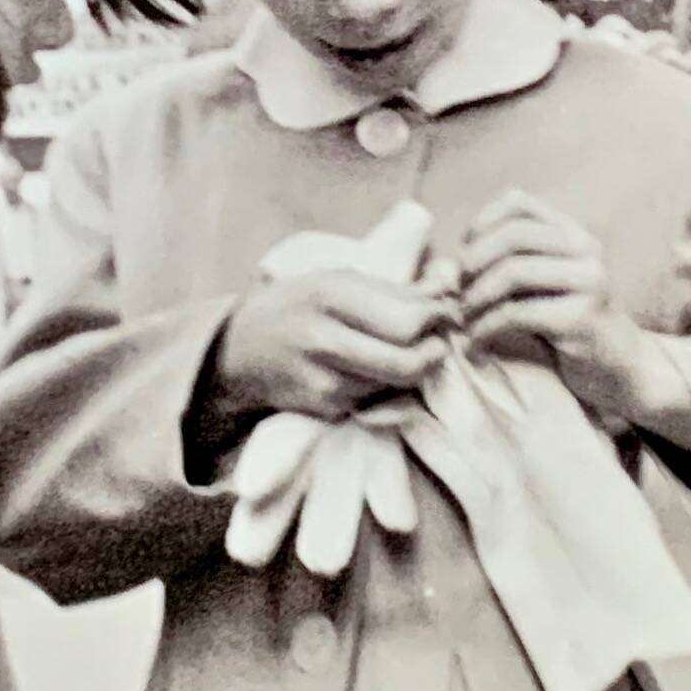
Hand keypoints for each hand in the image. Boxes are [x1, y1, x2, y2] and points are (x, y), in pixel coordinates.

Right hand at [211, 267, 457, 423]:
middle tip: (439, 344)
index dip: (439, 320)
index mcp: (330, 294)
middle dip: (434, 355)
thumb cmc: (300, 305)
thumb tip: (452, 285)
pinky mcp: (320, 410)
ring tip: (404, 352)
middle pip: (407, 363)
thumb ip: (398, 289)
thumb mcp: (340, 281)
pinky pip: (374, 402)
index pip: (407, 319)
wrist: (238, 347)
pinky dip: (386, 389)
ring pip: (395, 386)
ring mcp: (319, 380)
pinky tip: (373, 372)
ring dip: (412, 373)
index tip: (449, 315)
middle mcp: (322, 339)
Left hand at [456, 190, 661, 424]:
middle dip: (472, 262)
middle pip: (512, 235)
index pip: (519, 203)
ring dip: (475, 297)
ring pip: (513, 271)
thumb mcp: (544, 285)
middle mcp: (585, 249)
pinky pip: (516, 313)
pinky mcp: (580, 318)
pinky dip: (484, 329)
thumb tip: (451, 262)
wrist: (619, 370)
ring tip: (463, 319)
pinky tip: (475, 345)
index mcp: (573, 234)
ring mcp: (587, 282)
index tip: (464, 258)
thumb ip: (513, 262)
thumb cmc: (569, 328)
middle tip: (456, 293)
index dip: (481, 224)